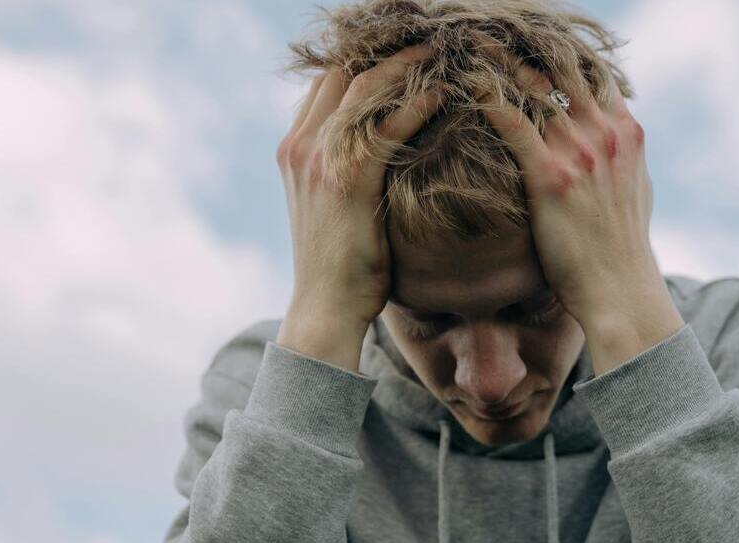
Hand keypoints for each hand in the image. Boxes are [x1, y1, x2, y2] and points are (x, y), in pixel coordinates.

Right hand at [275, 43, 443, 332]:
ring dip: (405, 64)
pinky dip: (417, 104)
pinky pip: (387, 126)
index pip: (326, 83)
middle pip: (342, 72)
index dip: (361, 60)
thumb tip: (383, 152)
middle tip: (426, 38)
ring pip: (365, 88)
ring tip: (440, 50)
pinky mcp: (348, 178)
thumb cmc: (341, 266)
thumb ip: (347, 171)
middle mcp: (301, 145)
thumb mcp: (334, 207)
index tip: (400, 47)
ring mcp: (321, 159)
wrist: (324, 308)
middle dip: (384, 50)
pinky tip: (444, 93)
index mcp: (295, 148)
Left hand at [476, 47, 659, 329]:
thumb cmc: (621, 247)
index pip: (592, 73)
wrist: (619, 288)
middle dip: (526, 53)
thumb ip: (621, 156)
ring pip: (533, 84)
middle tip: (491, 45)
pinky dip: (485, 95)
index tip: (530, 54)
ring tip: (470, 55)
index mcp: (626, 132)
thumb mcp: (636, 189)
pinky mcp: (550, 174)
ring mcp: (579, 151)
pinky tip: (465, 86)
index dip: (559, 59)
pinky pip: (510, 119)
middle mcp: (605, 133)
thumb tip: (611, 139)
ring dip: (500, 66)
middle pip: (562, 68)